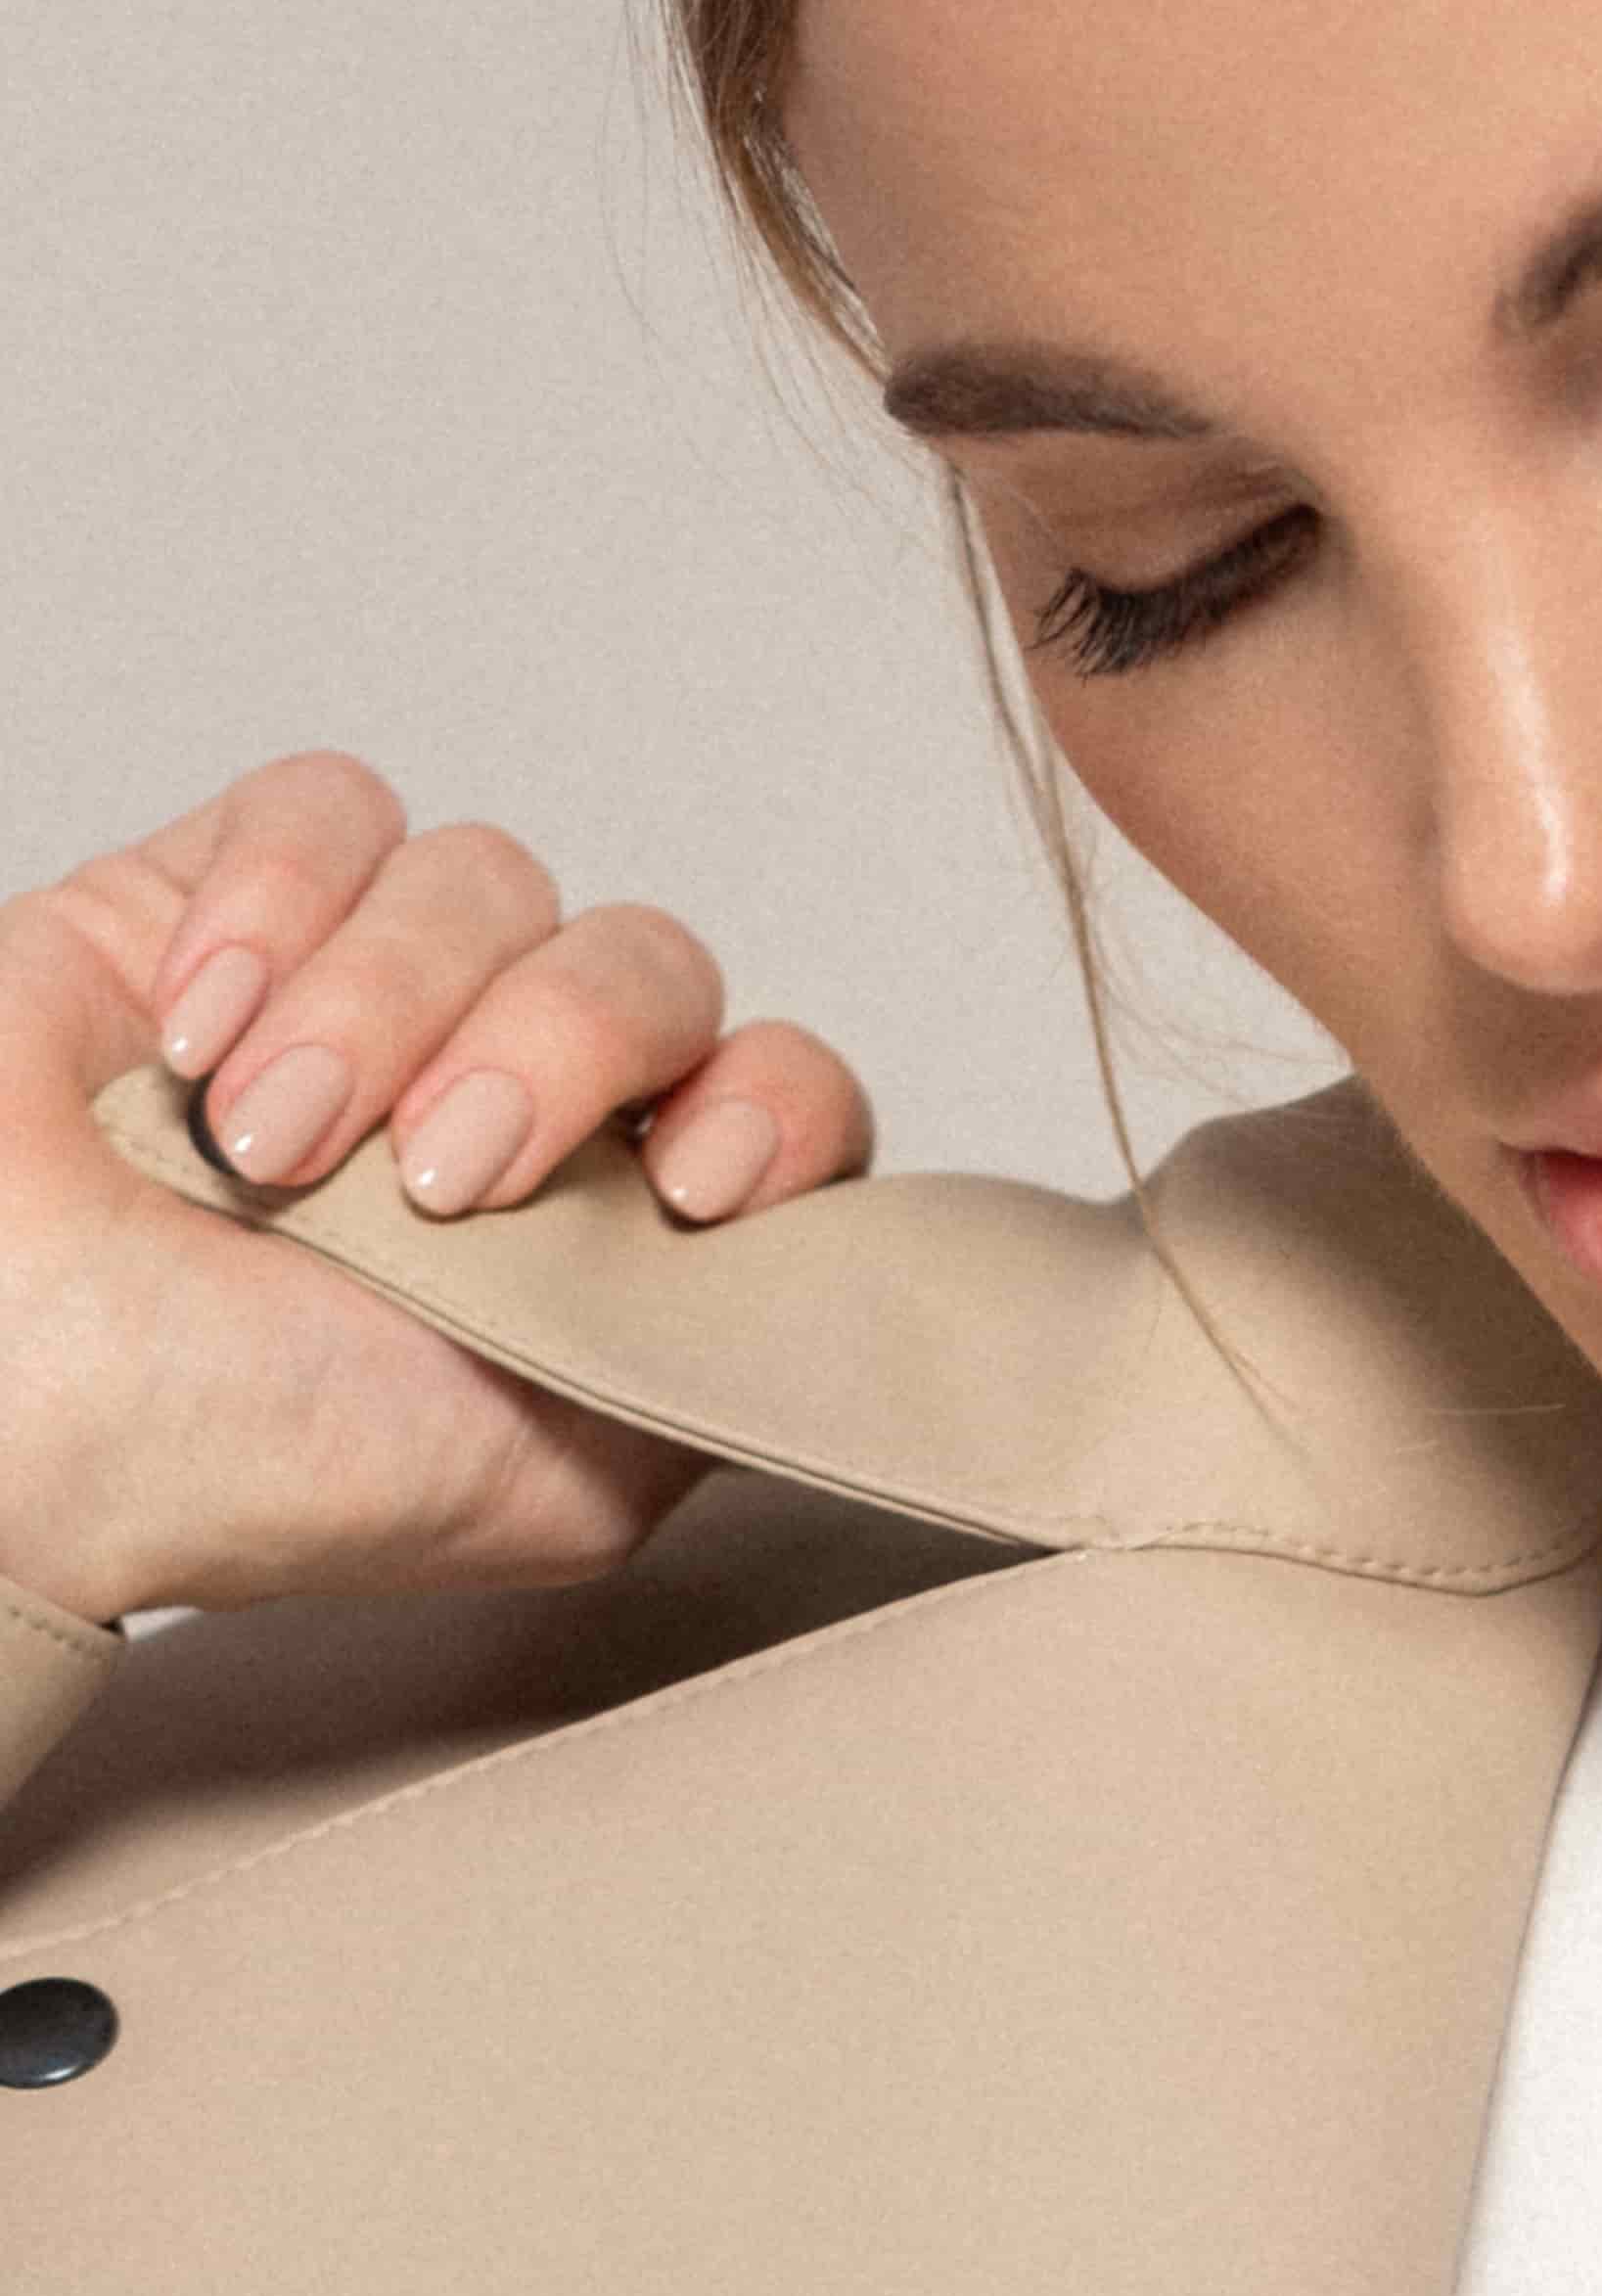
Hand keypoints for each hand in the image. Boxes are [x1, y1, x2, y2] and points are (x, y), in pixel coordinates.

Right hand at [1, 749, 877, 1628]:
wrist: (11, 1401)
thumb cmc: (238, 1462)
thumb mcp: (559, 1484)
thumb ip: (717, 1371)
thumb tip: (826, 1281)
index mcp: (609, 1230)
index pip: (783, 1095)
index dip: (775, 1106)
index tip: (694, 1186)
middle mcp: (513, 1098)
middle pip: (652, 968)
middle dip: (552, 1054)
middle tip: (432, 1179)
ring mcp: (377, 991)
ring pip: (493, 881)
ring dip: (381, 1008)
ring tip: (263, 1143)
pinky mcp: (230, 898)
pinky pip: (335, 810)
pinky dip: (274, 905)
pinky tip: (194, 1030)